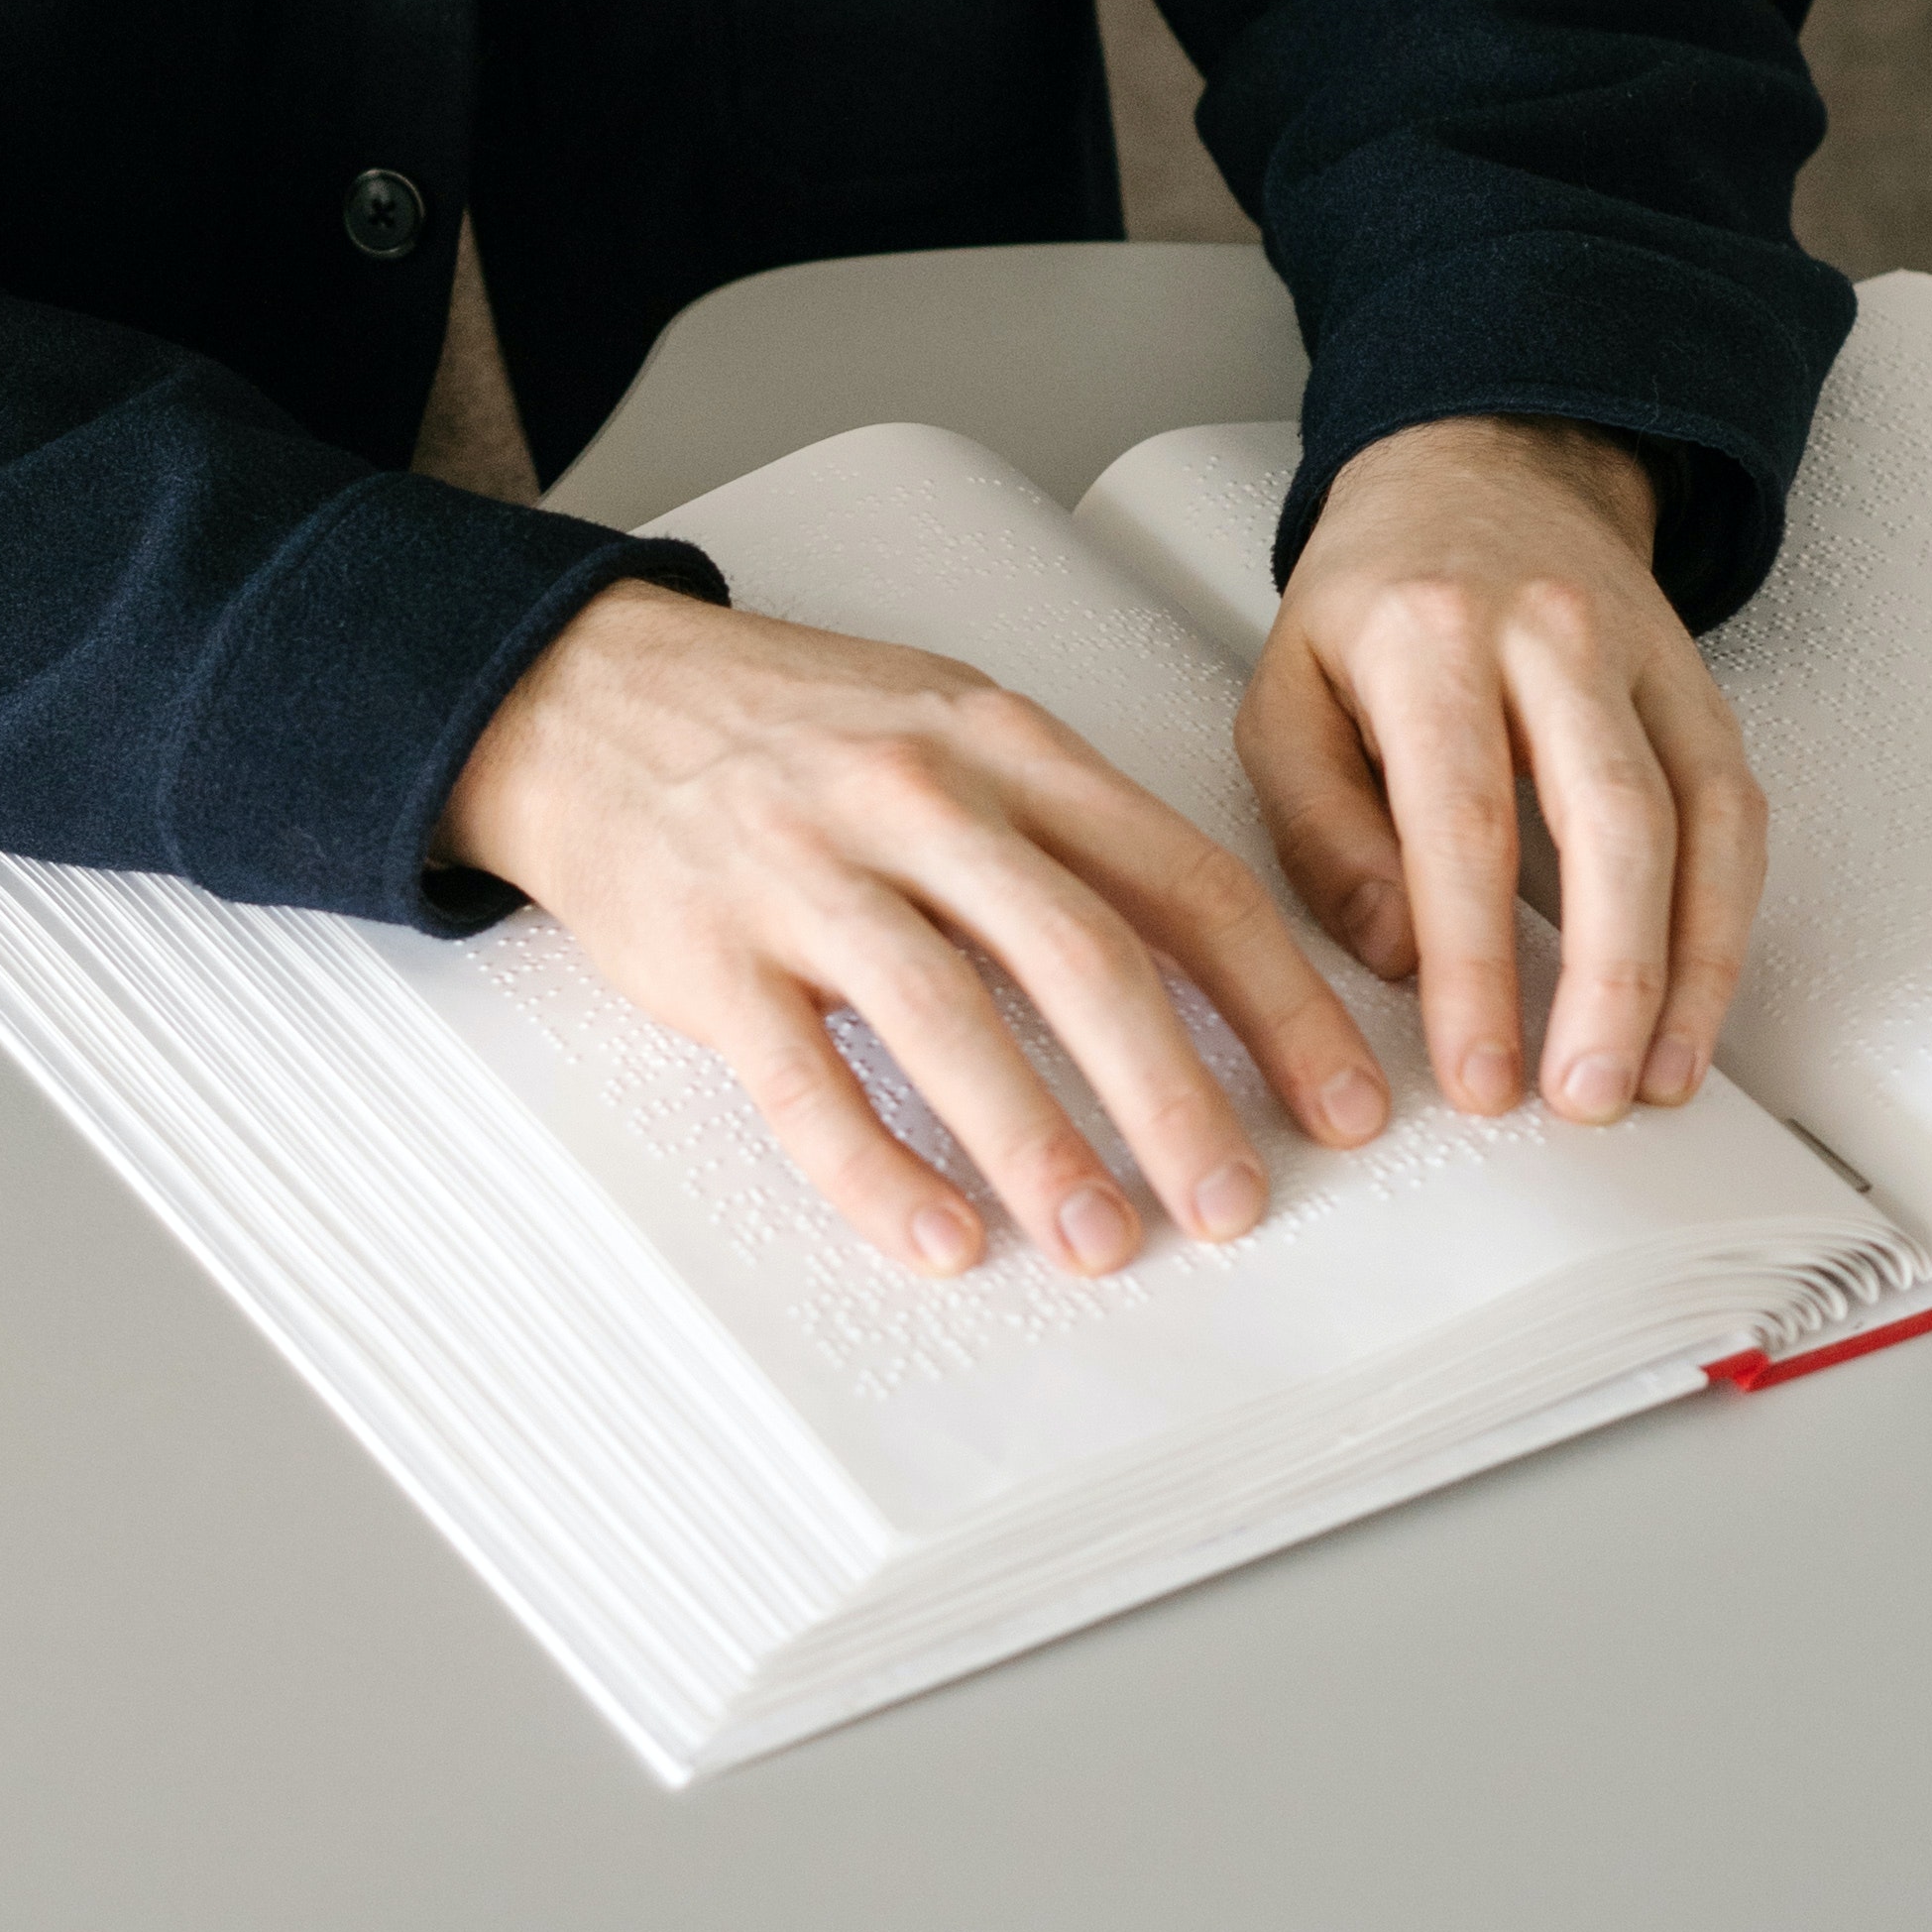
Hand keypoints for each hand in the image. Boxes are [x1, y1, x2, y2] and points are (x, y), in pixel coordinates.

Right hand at [443, 583, 1392, 1282]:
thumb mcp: (950, 725)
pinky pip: (803, 1077)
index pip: (1178, 876)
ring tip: (1105, 1240)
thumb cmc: (793, 728)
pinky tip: (939, 1237)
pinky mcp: (710, 949)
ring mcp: (808, 868)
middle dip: (1177, 1093)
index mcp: (1002, 742)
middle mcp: (917, 795)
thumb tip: (1206, 970)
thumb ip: (1068, 831)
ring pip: (949, 1015)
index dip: (1277, 1001)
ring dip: (1041, 1144)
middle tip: (1237, 1203)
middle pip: (1081, 953)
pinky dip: (877, 1167)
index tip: (1344, 1102)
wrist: (588, 691)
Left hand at [1237, 417, 1764, 1131]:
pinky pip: (1735, 813)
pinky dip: (1726, 924)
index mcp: (1426, 636)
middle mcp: (1549, 636)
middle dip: (1608, 979)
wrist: (1479, 466)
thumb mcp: (1286, 691)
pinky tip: (1694, 1010)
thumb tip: (1392, 953)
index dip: (1476, 963)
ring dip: (1686, 970)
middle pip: (1607, 819)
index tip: (1478, 1070)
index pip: (1460, 819)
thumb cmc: (1374, 597)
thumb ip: (1321, 827)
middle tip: (1582, 1096)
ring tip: (1650, 1079)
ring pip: (1694, 820)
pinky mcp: (1699, 689)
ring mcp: (1640, 658)